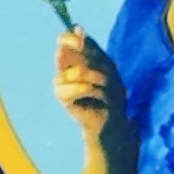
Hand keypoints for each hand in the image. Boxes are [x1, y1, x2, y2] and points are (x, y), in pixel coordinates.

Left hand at [54, 28, 135, 173]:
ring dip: (70, 79)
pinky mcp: (109, 114)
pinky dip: (72, 93)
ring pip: (91, 75)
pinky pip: (89, 94)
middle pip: (96, 60)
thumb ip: (70, 62)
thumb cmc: (88, 110)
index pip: (97, 49)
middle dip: (75, 58)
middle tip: (57, 60)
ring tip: (59, 86)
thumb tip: (69, 32)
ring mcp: (115, 97)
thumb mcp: (74, 85)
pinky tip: (65, 100)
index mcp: (108, 71)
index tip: (60, 38)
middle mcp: (116, 81)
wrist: (103, 141)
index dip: (81, 41)